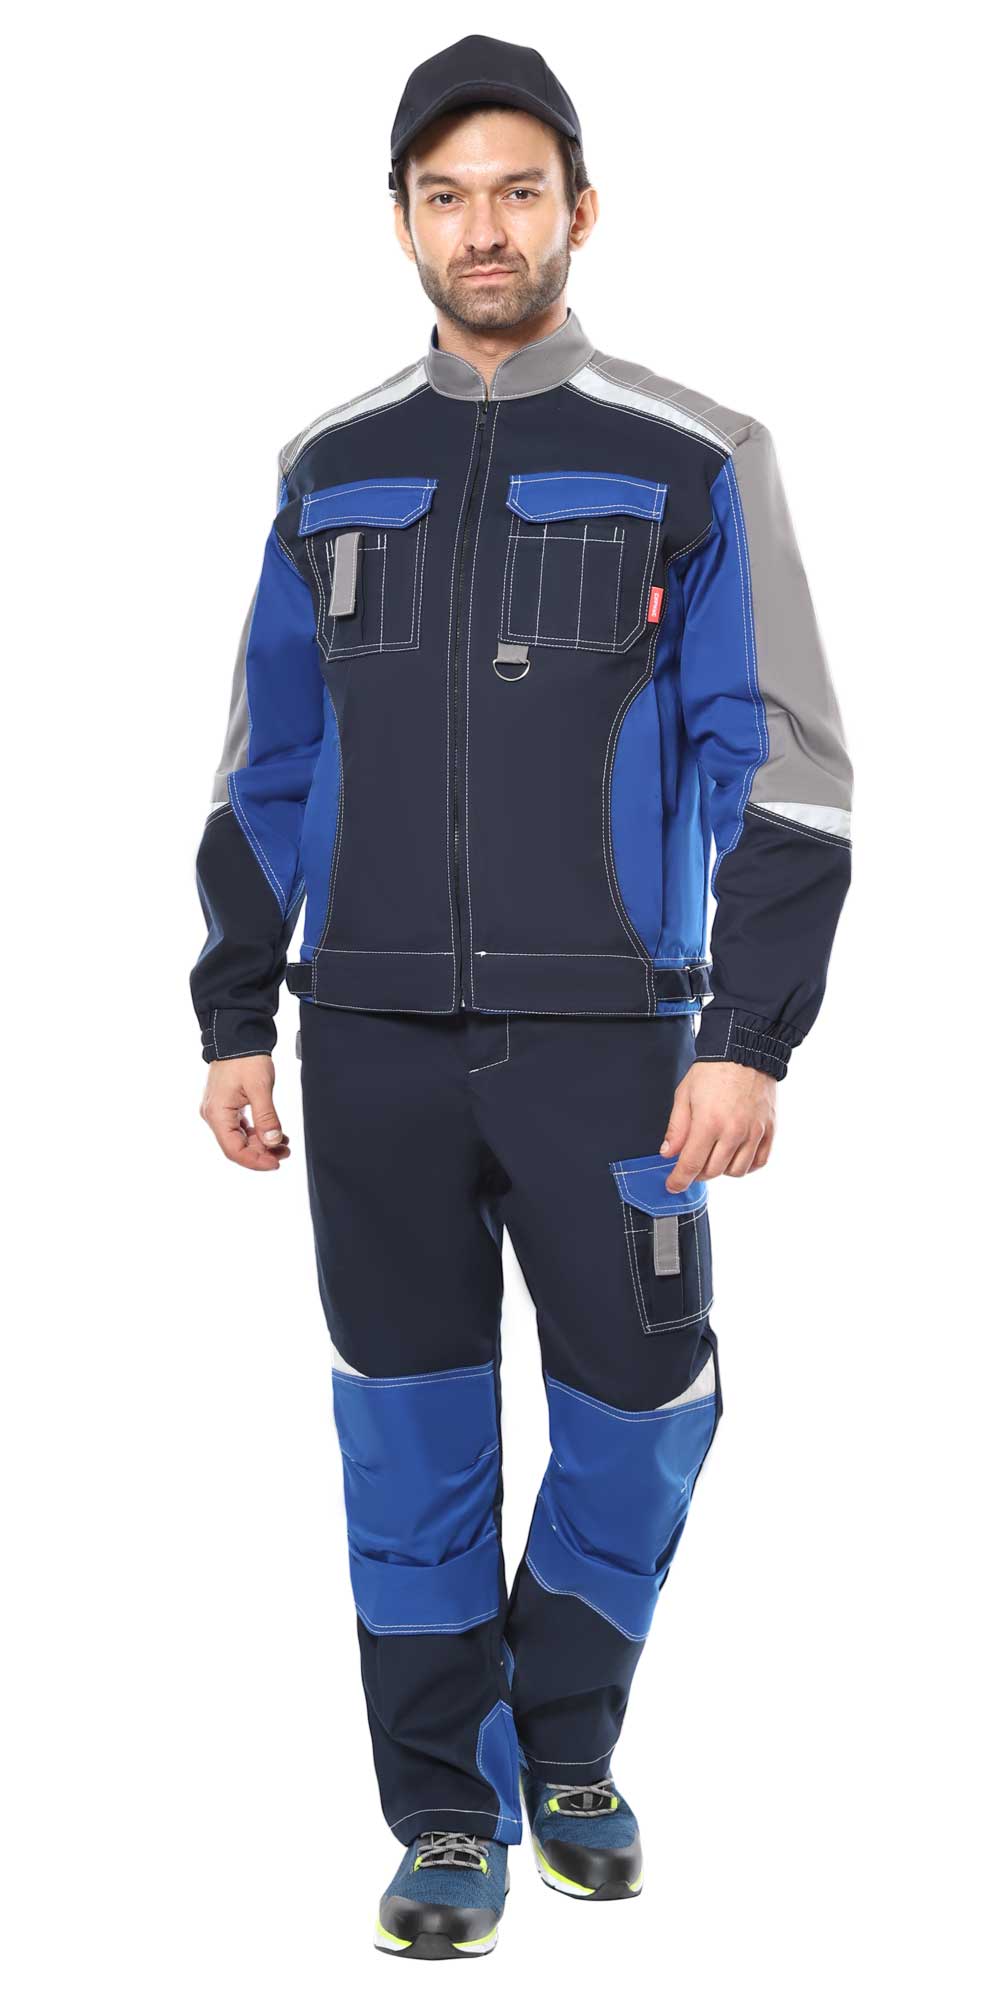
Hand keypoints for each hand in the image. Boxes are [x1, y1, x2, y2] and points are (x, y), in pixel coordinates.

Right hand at [200, 1055, 289, 1171]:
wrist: (238, 1036)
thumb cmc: (246, 1058)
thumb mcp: (260, 1087)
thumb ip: (266, 1117)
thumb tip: (272, 1142)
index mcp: (217, 1114)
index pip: (234, 1150)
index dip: (255, 1161)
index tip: (275, 1163)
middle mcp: (213, 1116)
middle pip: (236, 1146)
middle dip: (261, 1153)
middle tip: (285, 1153)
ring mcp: (218, 1111)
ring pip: (239, 1138)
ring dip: (261, 1144)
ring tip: (284, 1144)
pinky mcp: (226, 1106)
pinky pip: (240, 1127)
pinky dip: (257, 1132)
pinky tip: (274, 1133)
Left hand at [660, 1061, 775, 1191]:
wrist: (745, 1052)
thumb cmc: (713, 1071)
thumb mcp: (685, 1095)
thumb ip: (677, 1128)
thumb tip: (668, 1153)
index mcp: (709, 1123)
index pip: (692, 1164)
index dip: (679, 1180)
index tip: (673, 1186)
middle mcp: (733, 1131)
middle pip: (713, 1171)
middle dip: (698, 1172)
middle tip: (692, 1162)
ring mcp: (754, 1132)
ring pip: (736, 1171)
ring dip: (721, 1170)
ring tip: (714, 1156)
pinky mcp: (769, 1129)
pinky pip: (759, 1162)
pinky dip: (746, 1166)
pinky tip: (735, 1157)